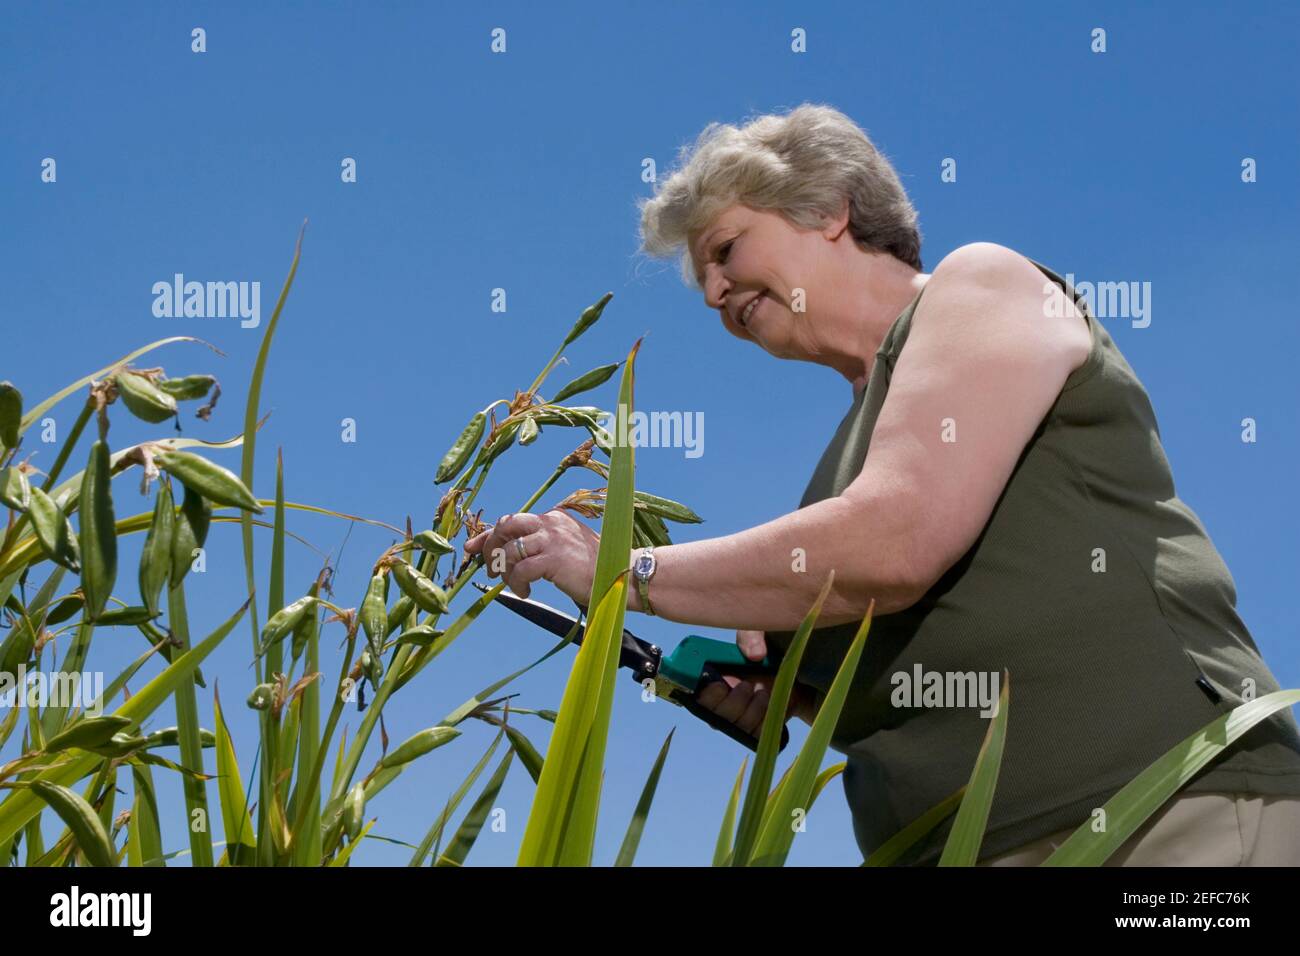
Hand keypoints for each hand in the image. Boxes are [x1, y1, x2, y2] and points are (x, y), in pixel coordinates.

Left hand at [463, 509, 599, 605]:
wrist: (620, 574)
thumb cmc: (593, 566)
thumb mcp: (562, 548)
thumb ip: (539, 545)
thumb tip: (508, 554)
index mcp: (552, 518)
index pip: (512, 521)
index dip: (487, 535)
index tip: (472, 548)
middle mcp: (550, 523)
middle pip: (505, 525)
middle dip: (490, 547)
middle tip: (492, 571)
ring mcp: (552, 539)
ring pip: (509, 550)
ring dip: (506, 572)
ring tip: (517, 586)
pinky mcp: (553, 559)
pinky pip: (521, 570)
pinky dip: (518, 584)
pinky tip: (526, 593)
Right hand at [695, 629, 818, 734]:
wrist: (802, 668)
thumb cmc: (774, 646)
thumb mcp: (761, 629)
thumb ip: (752, 634)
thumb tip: (755, 655)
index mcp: (717, 676)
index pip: (699, 695)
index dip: (708, 695)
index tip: (723, 685)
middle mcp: (725, 699)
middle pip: (716, 717)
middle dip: (733, 703)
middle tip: (748, 685)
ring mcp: (742, 716)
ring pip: (737, 726)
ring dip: (752, 711)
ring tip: (764, 693)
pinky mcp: (759, 727)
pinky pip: (755, 735)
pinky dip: (764, 721)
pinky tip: (772, 704)